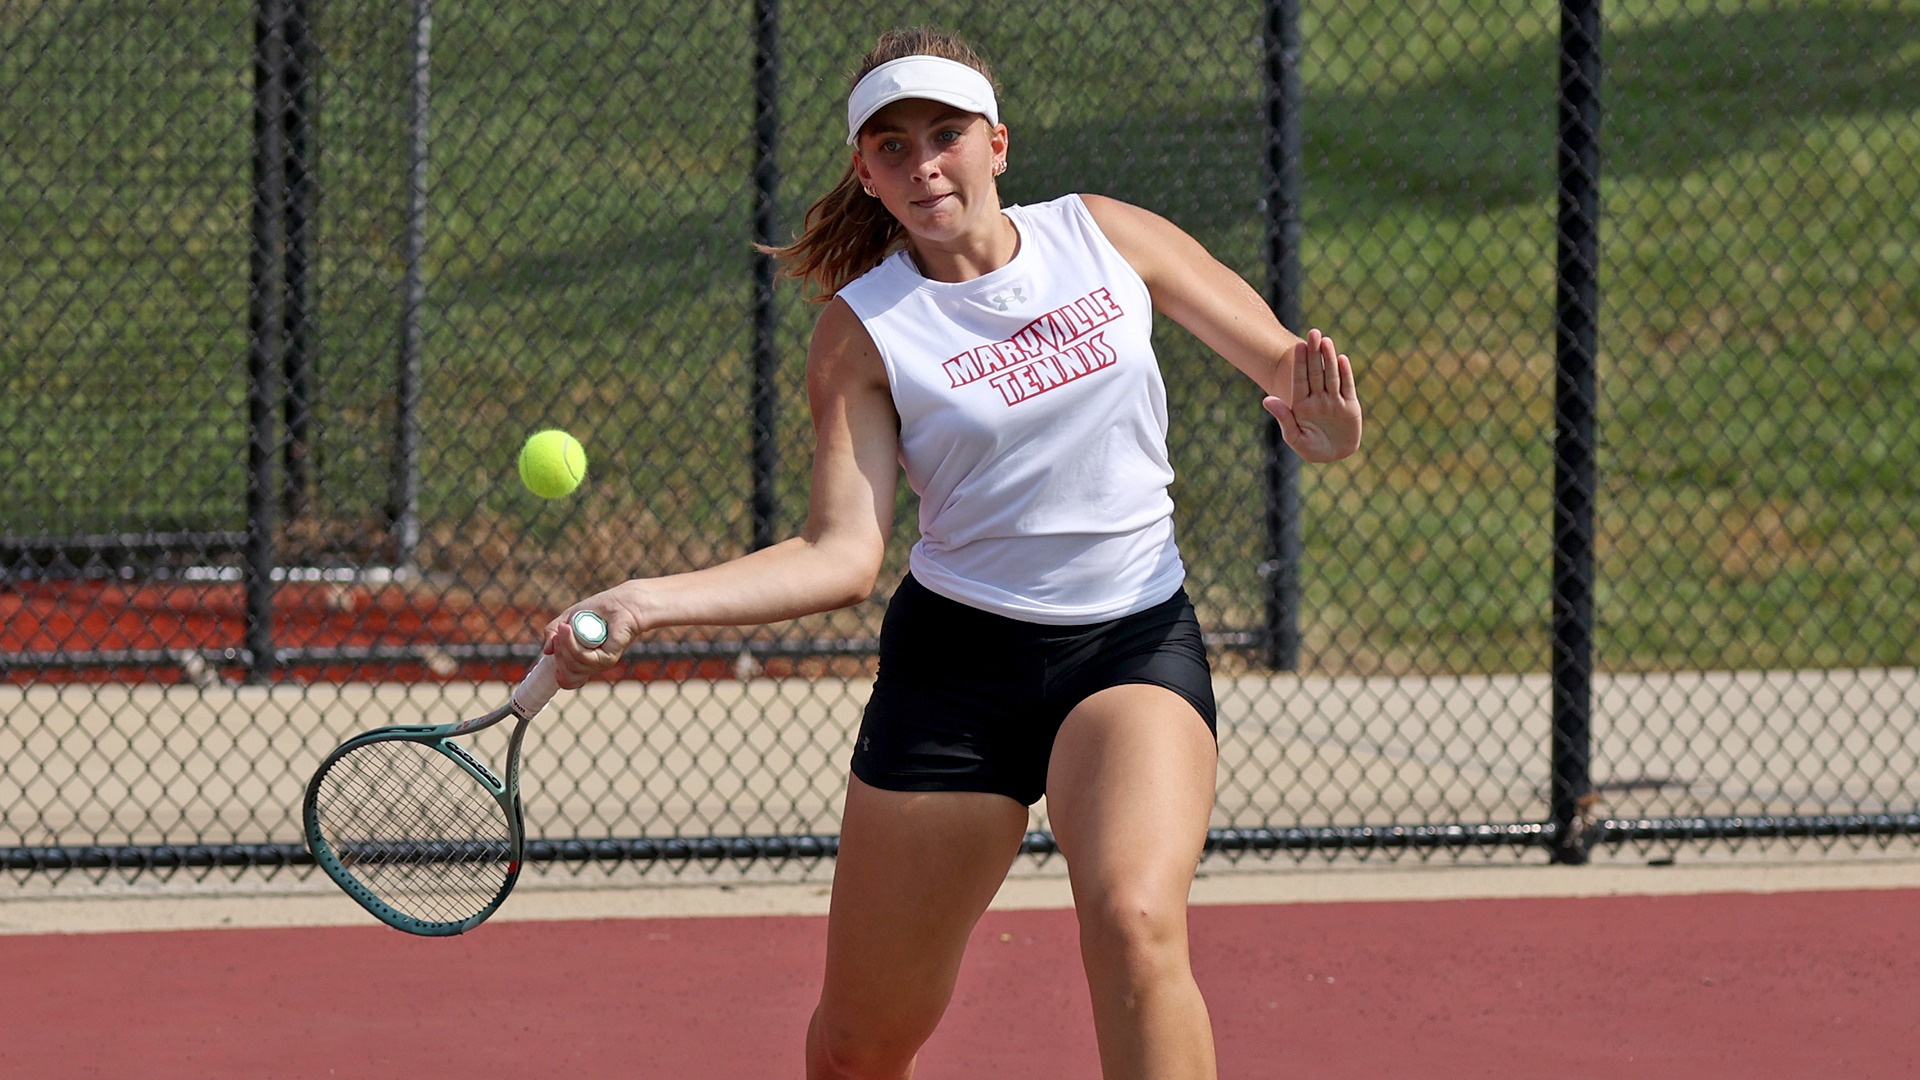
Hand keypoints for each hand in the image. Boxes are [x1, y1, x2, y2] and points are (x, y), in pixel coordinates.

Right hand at [542, 587, 640, 688]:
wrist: (621, 603)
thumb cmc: (598, 609)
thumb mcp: (567, 619)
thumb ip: (553, 633)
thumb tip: (546, 652)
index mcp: (584, 661)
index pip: (567, 680)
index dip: (557, 671)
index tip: (552, 652)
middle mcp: (592, 665)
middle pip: (567, 675)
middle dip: (558, 654)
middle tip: (560, 633)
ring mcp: (601, 663)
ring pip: (573, 666)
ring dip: (564, 646)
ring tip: (565, 628)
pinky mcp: (608, 658)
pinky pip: (583, 657)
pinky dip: (572, 643)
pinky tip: (568, 629)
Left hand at [1262, 328, 1361, 462]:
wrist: (1334, 457)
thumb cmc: (1311, 449)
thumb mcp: (1295, 438)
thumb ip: (1283, 418)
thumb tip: (1267, 400)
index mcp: (1302, 404)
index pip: (1300, 380)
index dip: (1300, 363)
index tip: (1298, 346)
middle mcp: (1318, 399)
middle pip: (1316, 373)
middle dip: (1314, 354)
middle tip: (1313, 333)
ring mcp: (1334, 401)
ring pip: (1331, 376)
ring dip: (1329, 359)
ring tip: (1326, 341)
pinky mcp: (1350, 407)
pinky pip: (1346, 387)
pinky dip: (1345, 373)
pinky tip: (1342, 359)